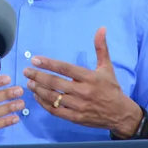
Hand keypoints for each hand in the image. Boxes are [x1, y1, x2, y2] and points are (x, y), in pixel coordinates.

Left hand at [24, 27, 142, 136]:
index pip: (65, 68)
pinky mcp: (75, 118)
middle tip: (26, 71)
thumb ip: (101, 48)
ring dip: (38, 90)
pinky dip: (44, 104)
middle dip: (38, 76)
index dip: (48, 63)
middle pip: (55, 83)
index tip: (35, 60)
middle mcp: (83, 92)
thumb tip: (101, 28)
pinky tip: (37, 97)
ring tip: (29, 83)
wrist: (120, 114)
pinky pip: (56, 111)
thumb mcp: (107, 67)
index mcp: (89, 78)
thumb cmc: (111, 88)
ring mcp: (78, 106)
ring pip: (53, 97)